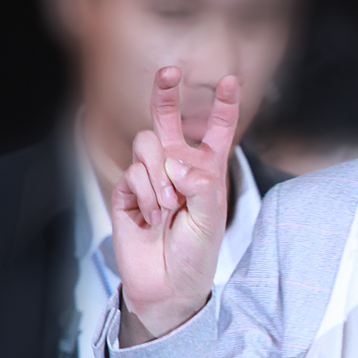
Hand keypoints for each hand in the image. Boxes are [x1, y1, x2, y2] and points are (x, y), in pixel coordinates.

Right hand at [112, 67, 239, 344]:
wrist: (167, 285)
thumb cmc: (196, 254)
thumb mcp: (211, 219)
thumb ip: (201, 186)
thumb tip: (176, 161)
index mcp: (207, 170)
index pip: (216, 131)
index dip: (222, 106)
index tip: (230, 80)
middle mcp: (177, 167)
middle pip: (167, 120)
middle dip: (167, 93)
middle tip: (169, 71)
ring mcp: (150, 177)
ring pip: (148, 145)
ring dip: (160, 175)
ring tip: (168, 207)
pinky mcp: (127, 191)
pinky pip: (132, 173)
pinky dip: (145, 195)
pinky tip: (152, 218)